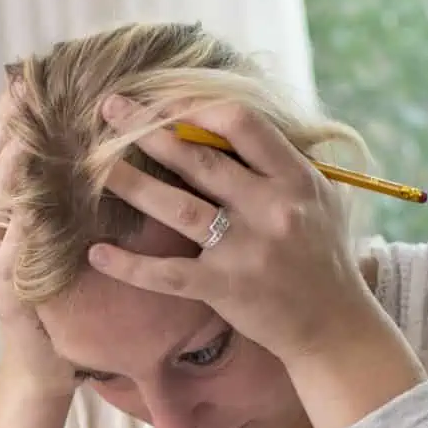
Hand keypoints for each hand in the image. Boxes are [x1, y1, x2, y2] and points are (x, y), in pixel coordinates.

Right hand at [0, 90, 76, 399]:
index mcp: (6, 216)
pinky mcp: (10, 299)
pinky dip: (19, 234)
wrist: (47, 367)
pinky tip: (32, 210)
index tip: (23, 80)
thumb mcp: (66, 238)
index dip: (4, 117)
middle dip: (2, 130)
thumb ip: (69, 198)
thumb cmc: (66, 299)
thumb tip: (97, 145)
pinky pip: (9, 260)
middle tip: (21, 92)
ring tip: (23, 138)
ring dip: (6, 172)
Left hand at [87, 97, 392, 369]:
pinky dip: (130, 265)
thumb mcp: (318, 198)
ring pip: (177, 207)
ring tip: (94, 167)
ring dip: (131, 184)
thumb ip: (281, 163)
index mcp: (295, 178)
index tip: (162, 102)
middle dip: (148, 130)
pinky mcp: (224, 288)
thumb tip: (231, 123)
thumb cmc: (323, 256)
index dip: (196, 107)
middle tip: (109, 110)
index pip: (242, 124)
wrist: (333, 325)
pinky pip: (167, 274)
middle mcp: (271, 208)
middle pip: (199, 158)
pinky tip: (97, 252)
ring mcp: (245, 250)